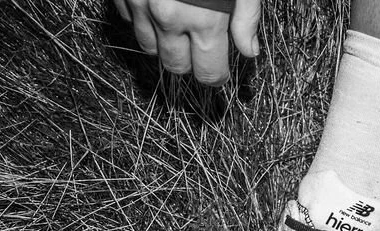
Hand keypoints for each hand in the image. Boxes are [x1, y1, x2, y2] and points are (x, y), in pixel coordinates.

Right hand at [114, 0, 260, 85]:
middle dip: (190, 61)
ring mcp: (141, 5)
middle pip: (177, 66)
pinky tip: (157, 5)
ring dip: (164, 43)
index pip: (209, 73)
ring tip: (179, 22)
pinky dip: (143, 19)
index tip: (219, 71)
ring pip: (149, 48)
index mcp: (205, 18)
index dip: (217, 75)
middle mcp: (169, 17)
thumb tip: (250, 51)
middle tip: (200, 41)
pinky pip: (130, 21)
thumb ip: (247, 15)